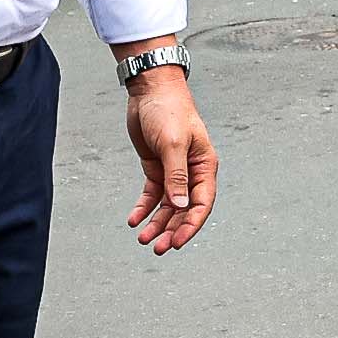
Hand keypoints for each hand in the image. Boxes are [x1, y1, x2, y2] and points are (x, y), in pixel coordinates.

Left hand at [123, 66, 216, 252]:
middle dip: (171, 230)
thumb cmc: (169, 111)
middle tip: (157, 247)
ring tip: (143, 238)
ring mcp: (174, 170)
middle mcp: (191, 172)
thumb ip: (176, 176)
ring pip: (167, 205)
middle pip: (184, 209)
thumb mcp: (173, 144)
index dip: (190, 226)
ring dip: (156, 223)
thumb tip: (179, 207)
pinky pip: (151, 194)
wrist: (150, 90)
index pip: (201, 204)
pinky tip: (134, 219)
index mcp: (204, 166)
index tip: (175, 242)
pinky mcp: (156, 167)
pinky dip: (144, 208)